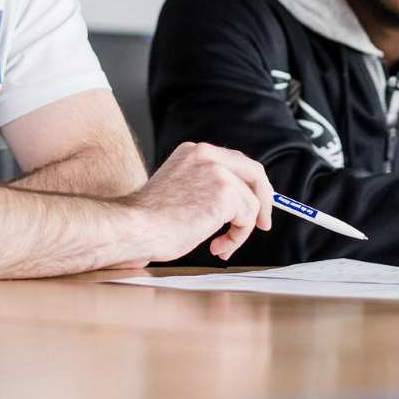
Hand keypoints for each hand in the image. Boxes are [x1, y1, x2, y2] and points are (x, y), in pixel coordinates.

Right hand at [121, 141, 273, 262]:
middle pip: (254, 172)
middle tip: (263, 224)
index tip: (256, 206)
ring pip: (251, 202)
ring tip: (221, 246)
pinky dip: (237, 237)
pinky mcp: (224, 192)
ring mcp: (217, 171)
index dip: (251, 185)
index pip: (236, 162)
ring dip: (240, 230)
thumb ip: (206, 186)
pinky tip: (217, 246)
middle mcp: (207, 154)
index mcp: (194, 152)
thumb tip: (238, 202)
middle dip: (264, 200)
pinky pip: (247, 218)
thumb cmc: (150, 220)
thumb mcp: (181, 189)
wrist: (134, 227)